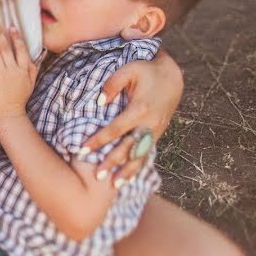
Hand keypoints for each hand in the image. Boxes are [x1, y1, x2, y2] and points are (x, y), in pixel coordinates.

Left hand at [0, 21, 39, 123]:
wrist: (9, 115)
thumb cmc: (19, 100)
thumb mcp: (30, 84)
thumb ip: (31, 70)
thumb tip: (32, 58)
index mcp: (24, 70)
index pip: (21, 50)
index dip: (16, 37)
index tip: (11, 26)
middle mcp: (13, 70)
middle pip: (5, 48)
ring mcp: (2, 75)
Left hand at [81, 50, 182, 183]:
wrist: (172, 77)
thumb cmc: (146, 71)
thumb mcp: (129, 69)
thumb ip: (112, 84)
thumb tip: (99, 103)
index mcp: (140, 109)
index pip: (116, 129)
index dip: (99, 140)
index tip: (83, 149)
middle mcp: (149, 124)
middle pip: (128, 147)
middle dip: (112, 163)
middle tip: (97, 176)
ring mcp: (155, 132)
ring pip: (140, 156)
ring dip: (127, 172)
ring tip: (114, 186)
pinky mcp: (157, 136)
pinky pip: (146, 155)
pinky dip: (136, 168)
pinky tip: (126, 180)